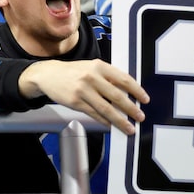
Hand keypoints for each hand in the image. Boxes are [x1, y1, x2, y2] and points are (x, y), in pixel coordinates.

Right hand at [18, 59, 148, 134]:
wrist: (48, 74)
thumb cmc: (73, 72)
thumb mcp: (91, 67)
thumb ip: (108, 77)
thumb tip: (128, 93)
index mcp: (99, 66)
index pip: (123, 79)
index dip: (137, 91)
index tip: (145, 100)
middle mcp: (91, 77)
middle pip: (117, 96)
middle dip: (131, 109)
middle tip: (140, 117)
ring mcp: (83, 90)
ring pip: (106, 109)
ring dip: (120, 120)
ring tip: (129, 127)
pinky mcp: (75, 102)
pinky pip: (94, 114)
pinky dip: (104, 121)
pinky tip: (111, 125)